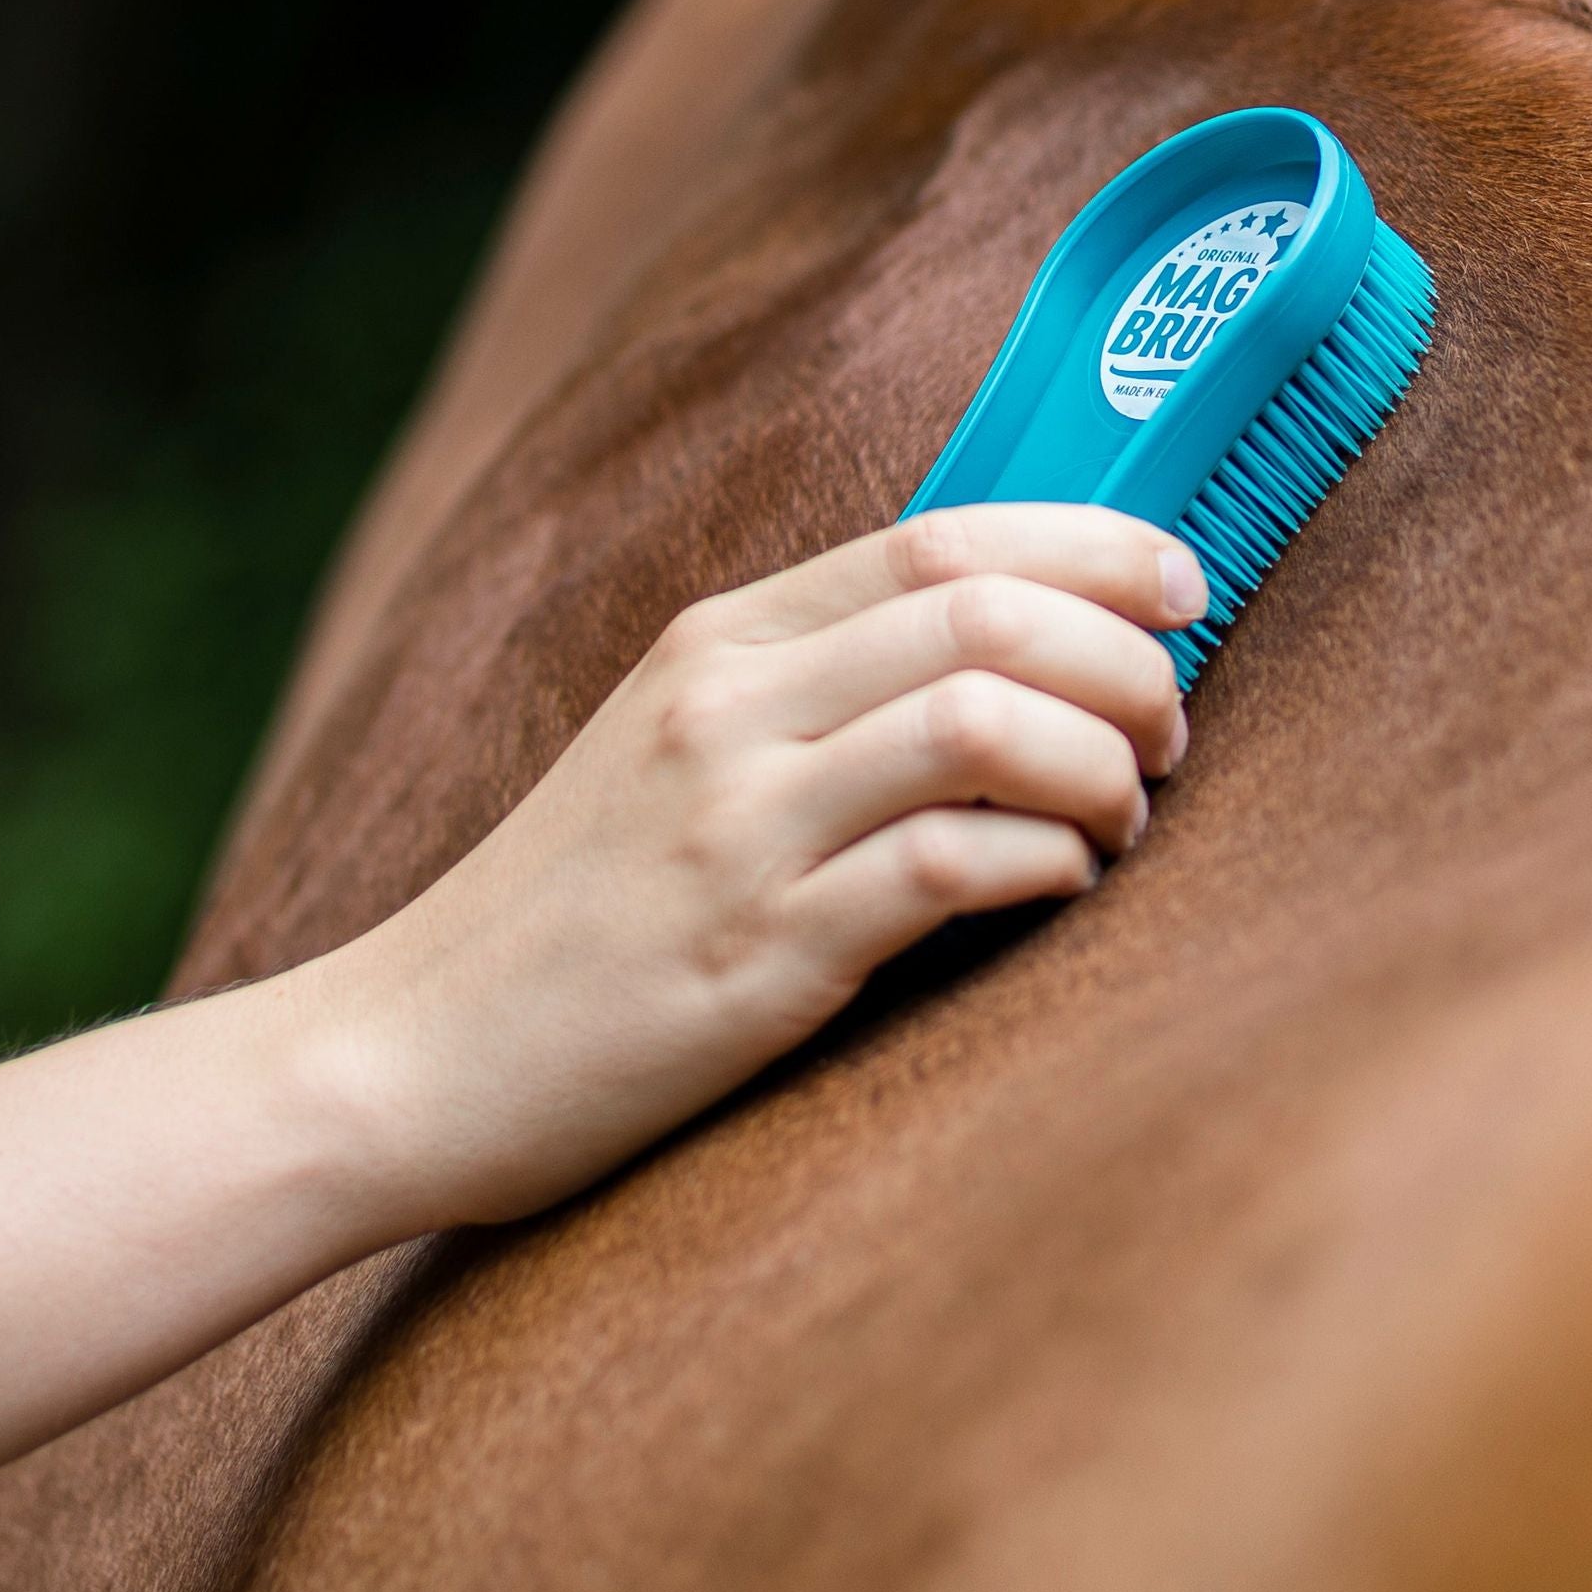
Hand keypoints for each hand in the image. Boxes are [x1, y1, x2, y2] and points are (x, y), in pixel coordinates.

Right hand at [307, 505, 1201, 1228]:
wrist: (408, 1054)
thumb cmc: (572, 910)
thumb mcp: (672, 747)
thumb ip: (813, 686)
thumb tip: (1011, 653)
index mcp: (716, 641)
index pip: (943, 538)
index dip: (1095, 546)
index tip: (1182, 590)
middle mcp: (728, 710)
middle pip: (986, 613)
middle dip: (1126, 661)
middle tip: (1168, 730)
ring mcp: (739, 829)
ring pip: (987, 724)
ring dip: (1103, 763)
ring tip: (1126, 814)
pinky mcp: (757, 955)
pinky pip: (951, 870)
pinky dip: (1048, 864)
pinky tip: (1064, 885)